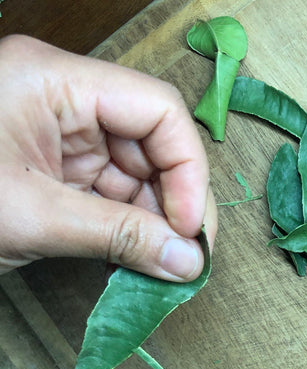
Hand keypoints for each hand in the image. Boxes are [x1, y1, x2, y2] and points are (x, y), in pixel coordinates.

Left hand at [0, 35, 213, 280]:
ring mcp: (62, 137)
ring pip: (138, 175)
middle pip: (153, 143)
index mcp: (54, 81)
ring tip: (165, 266)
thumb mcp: (33, 218)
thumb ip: (119, 237)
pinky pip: (113, 196)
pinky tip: (141, 259)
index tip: (190, 228)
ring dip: (156, 223)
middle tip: (189, 257)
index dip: (187, 169)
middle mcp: (65, 101)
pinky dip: (131, 230)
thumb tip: (189, 262)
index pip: (157, 109)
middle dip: (176, 202)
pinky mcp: (57, 170)